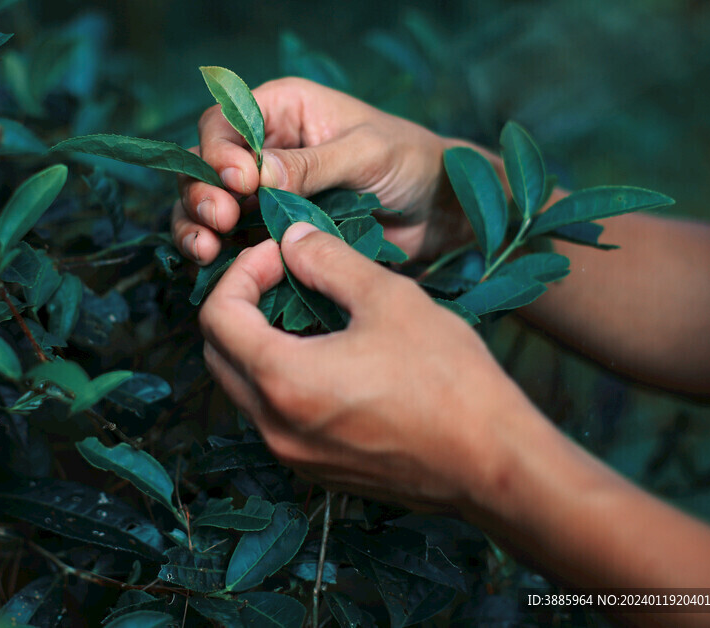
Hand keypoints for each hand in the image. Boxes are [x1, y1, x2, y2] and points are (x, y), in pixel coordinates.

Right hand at [172, 77, 494, 264]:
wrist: (439, 209)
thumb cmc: (411, 161)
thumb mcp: (365, 152)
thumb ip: (312, 164)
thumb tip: (255, 174)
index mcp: (282, 109)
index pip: (224, 123)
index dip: (219, 152)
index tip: (239, 182)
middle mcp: (263, 147)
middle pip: (204, 166)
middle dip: (201, 193)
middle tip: (220, 220)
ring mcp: (263, 193)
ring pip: (207, 206)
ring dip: (197, 226)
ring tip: (207, 249)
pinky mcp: (270, 231)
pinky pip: (230, 241)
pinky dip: (217, 254)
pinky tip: (214, 266)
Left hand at [198, 222, 538, 511]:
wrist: (493, 463)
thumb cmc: (448, 378)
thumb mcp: (387, 298)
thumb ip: (327, 261)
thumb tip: (292, 239)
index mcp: (282, 380)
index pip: (216, 317)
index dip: (241, 273)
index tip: (279, 255)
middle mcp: (274, 426)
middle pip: (219, 354)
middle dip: (241, 305)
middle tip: (285, 277)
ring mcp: (293, 455)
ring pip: (244, 388)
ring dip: (260, 342)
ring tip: (308, 311)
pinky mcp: (317, 469)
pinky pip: (274, 416)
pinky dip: (282, 378)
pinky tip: (327, 355)